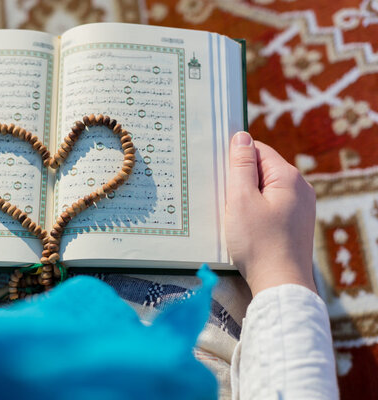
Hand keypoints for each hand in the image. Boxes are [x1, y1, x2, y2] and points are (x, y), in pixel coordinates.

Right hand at [225, 132, 316, 296]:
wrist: (280, 284)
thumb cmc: (258, 242)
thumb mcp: (241, 199)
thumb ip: (241, 166)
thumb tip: (241, 137)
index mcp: (289, 177)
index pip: (258, 150)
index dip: (236, 159)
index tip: (220, 177)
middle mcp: (300, 188)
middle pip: (263, 169)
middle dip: (240, 180)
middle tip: (224, 200)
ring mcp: (301, 207)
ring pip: (265, 189)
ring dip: (246, 197)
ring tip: (234, 216)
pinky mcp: (295, 224)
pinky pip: (271, 206)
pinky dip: (255, 211)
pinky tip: (246, 227)